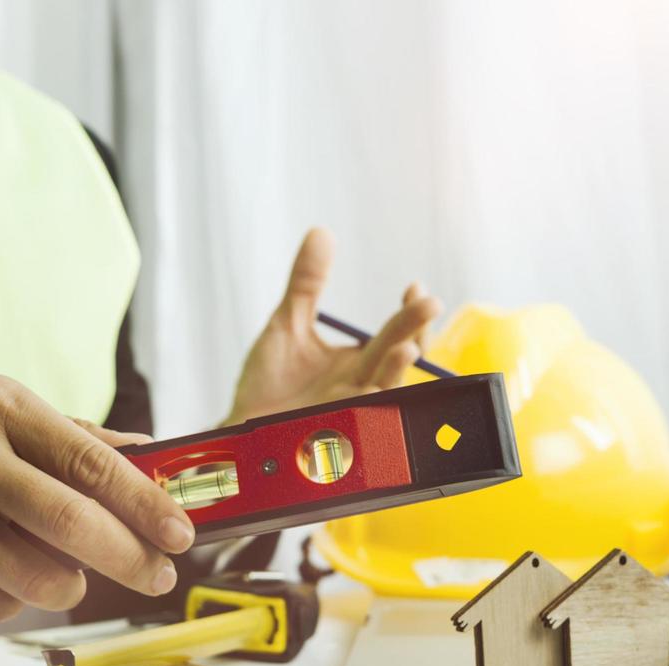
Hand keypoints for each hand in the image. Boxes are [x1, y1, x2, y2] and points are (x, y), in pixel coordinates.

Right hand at [0, 374, 195, 622]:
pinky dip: (17, 599)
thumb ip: (73, 434)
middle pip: (73, 525)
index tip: (181, 533)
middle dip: (131, 559)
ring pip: (37, 577)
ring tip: (68, 571)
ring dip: (71, 586)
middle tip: (157, 575)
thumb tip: (152, 454)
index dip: (146, 504)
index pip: (91, 461)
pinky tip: (7, 574)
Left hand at [224, 227, 442, 423]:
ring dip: (397, 371)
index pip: (397, 335)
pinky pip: (355, 423)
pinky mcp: (328, 432)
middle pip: (398, 357)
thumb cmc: (268, 382)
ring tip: (406, 349)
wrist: (240, 426)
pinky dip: (367, 410)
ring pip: (384, 392)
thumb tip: (321, 231)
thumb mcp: (287, 322)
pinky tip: (372, 391)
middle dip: (415, 330)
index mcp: (357, 361)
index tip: (414, 285)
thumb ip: (307, 283)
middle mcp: (359, 385)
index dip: (411, 313)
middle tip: (428, 304)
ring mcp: (347, 410)